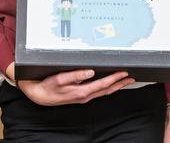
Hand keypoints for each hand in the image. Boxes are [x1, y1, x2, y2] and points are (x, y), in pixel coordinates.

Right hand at [17, 69, 133, 105]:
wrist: (38, 95)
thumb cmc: (47, 86)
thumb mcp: (59, 78)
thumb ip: (75, 75)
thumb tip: (90, 72)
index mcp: (81, 92)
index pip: (103, 84)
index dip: (115, 78)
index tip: (124, 73)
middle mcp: (84, 96)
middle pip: (107, 90)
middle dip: (120, 84)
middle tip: (131, 78)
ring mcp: (83, 98)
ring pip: (103, 92)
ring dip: (115, 86)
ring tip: (124, 81)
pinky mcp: (80, 96)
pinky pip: (97, 93)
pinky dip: (106, 88)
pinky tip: (109, 85)